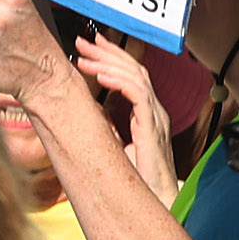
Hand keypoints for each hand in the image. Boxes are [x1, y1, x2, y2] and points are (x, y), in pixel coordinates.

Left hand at [71, 32, 179, 202]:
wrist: (157, 198)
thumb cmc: (139, 177)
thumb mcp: (117, 142)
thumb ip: (107, 122)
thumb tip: (87, 106)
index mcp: (147, 112)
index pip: (132, 74)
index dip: (112, 56)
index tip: (90, 45)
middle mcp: (154, 110)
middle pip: (134, 69)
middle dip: (107, 52)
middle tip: (82, 41)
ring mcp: (155, 117)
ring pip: (135, 77)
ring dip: (107, 64)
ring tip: (83, 57)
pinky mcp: (152, 127)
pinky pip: (137, 95)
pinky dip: (118, 82)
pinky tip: (99, 77)